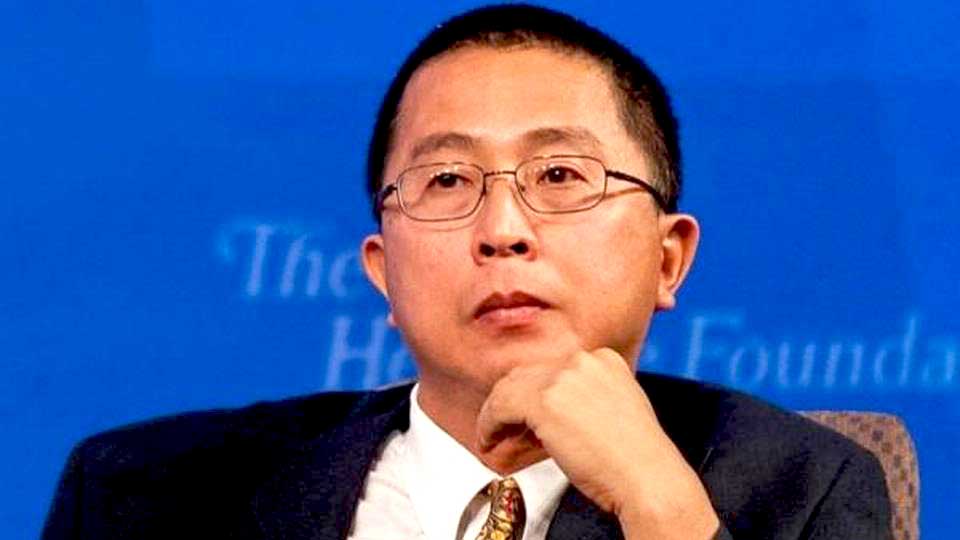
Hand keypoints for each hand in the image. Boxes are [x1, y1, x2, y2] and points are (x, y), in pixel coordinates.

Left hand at [475, 348, 719, 539]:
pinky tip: (489, 441)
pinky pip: (500, 408)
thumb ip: (582, 402)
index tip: (525, 417)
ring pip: (509, 388)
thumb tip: (545, 417)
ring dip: (496, 414)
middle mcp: (583, 360)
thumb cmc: (636, 458)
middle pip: (528, 374)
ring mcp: (563, 377)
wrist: (647, 476)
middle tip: (502, 428)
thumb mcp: (613, 413)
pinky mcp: (544, 400)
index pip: (552, 369)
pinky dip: (489, 425)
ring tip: (492, 437)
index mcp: (604, 359)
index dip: (533, 394)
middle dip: (511, 402)